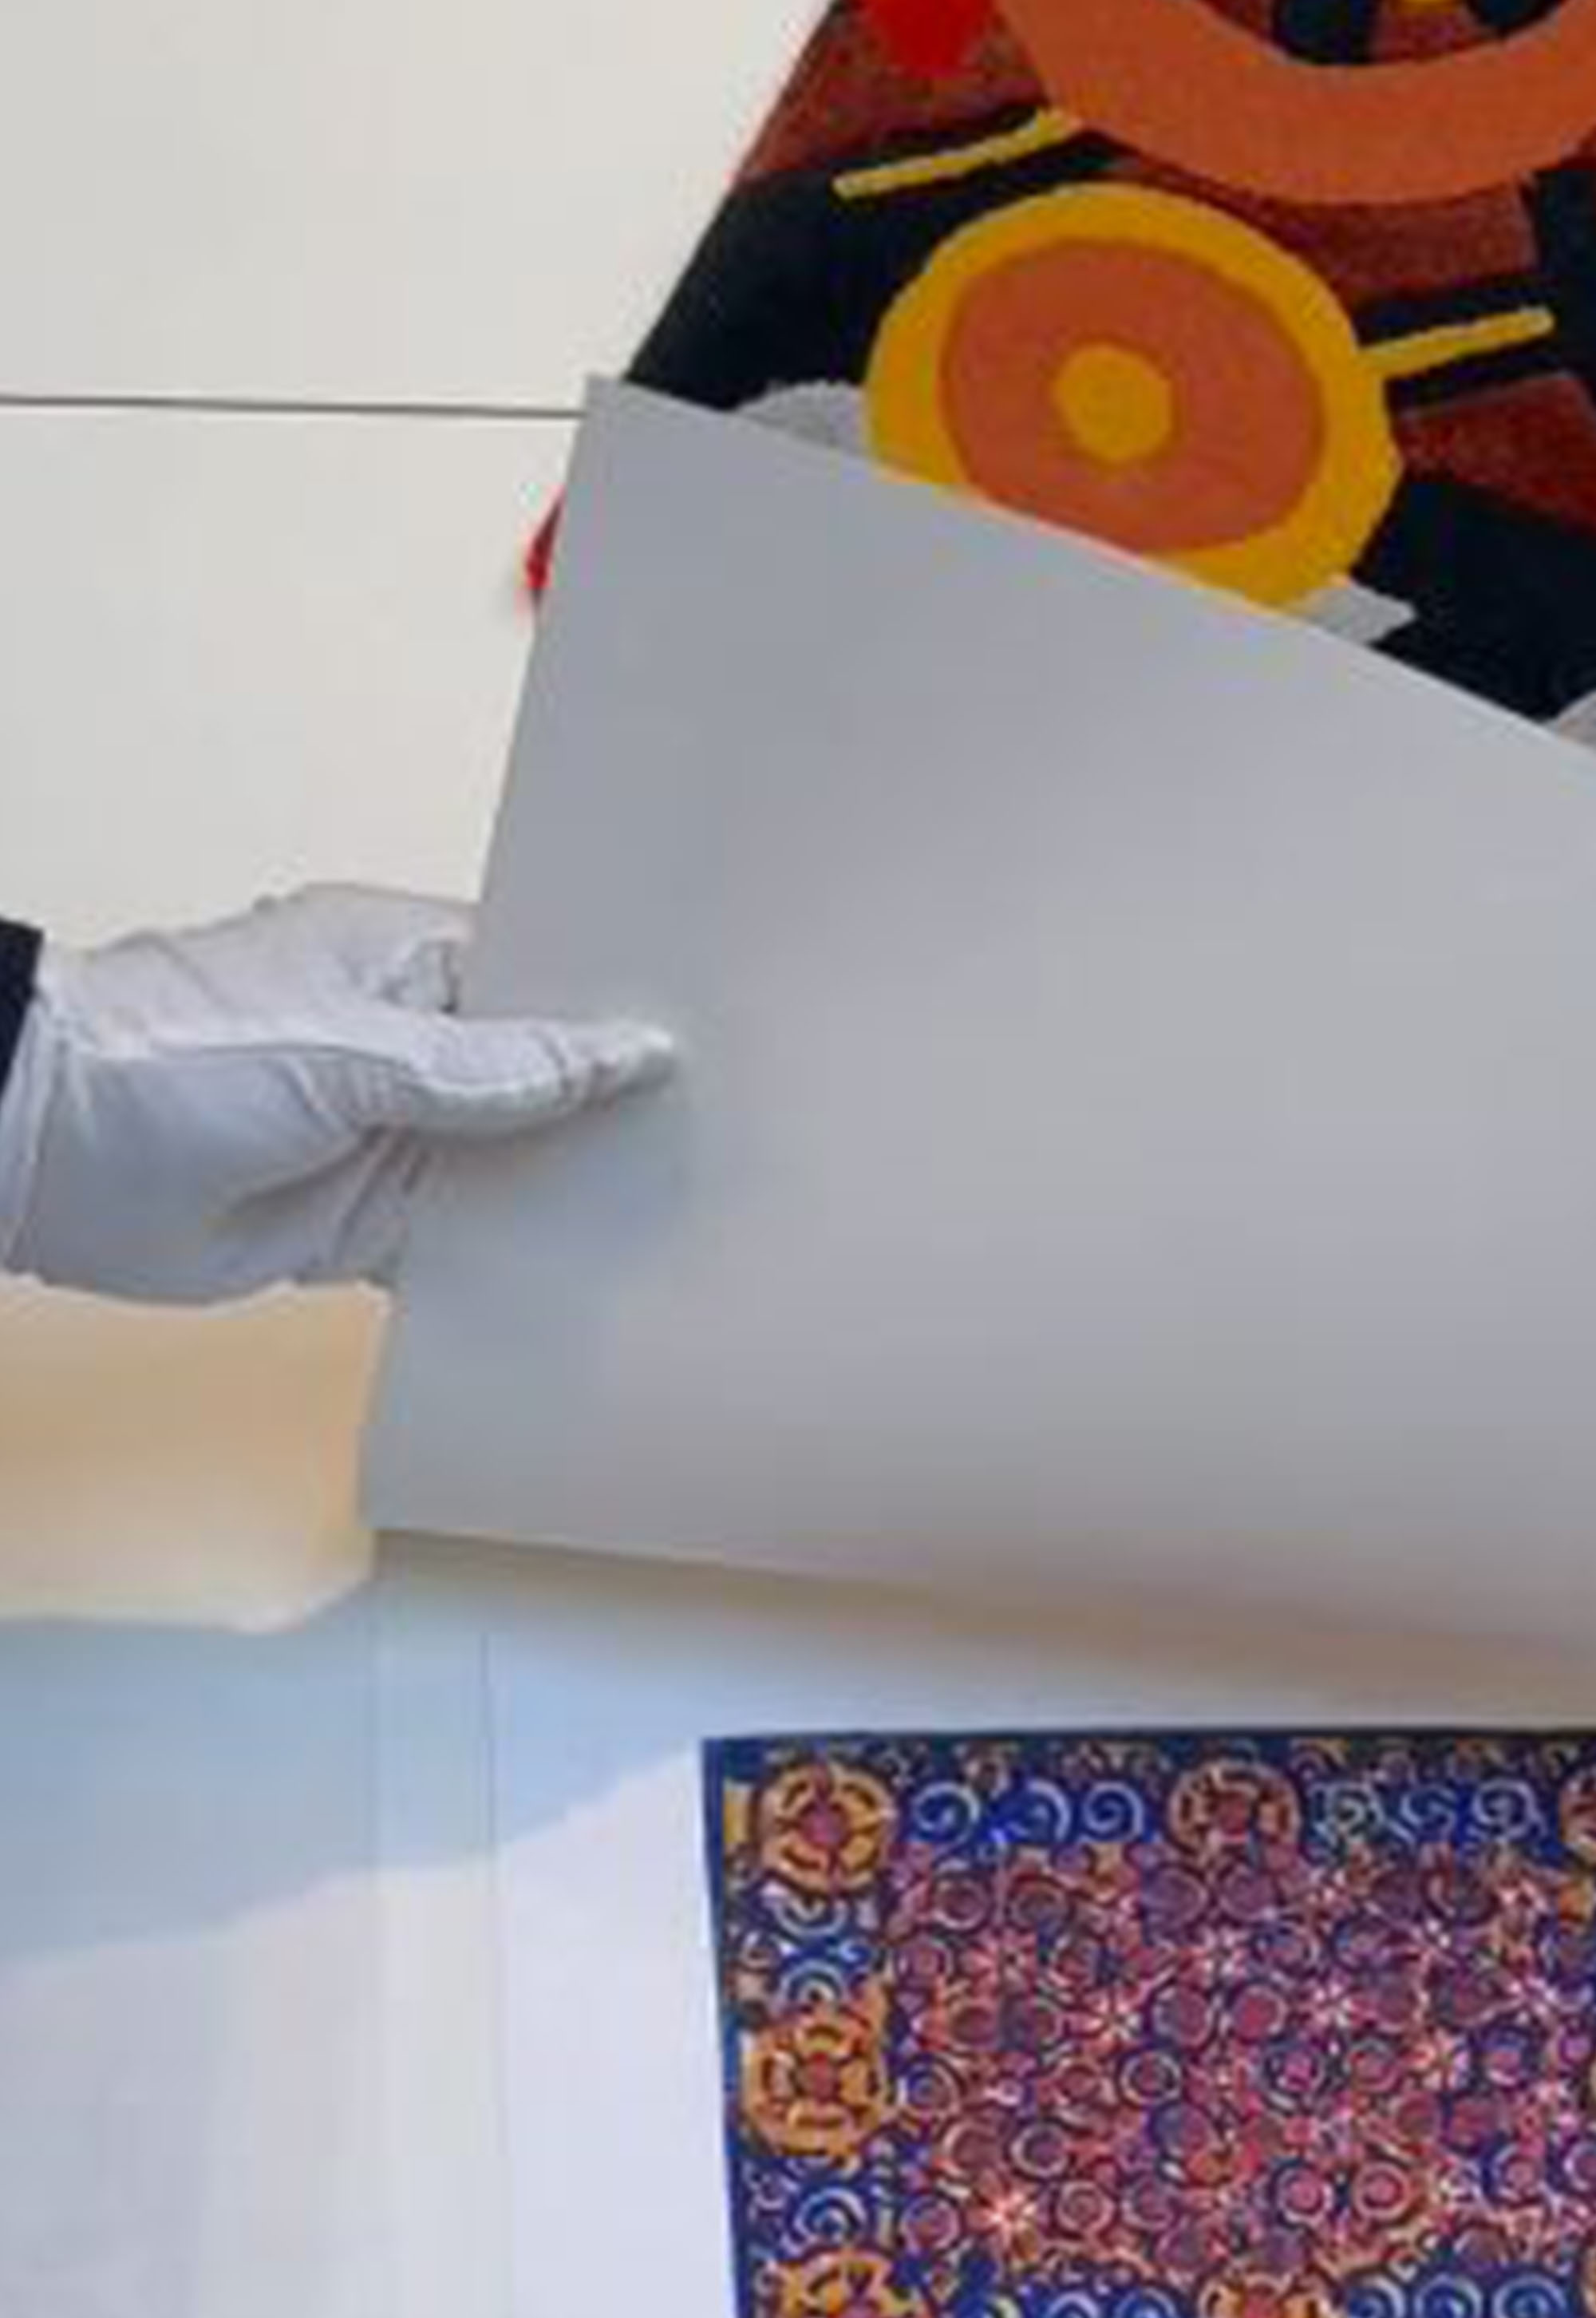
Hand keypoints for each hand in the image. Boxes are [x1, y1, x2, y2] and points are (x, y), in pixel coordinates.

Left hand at [0, 885, 668, 1305]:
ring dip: (577, 1197)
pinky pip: (469, 1250)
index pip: (541, 976)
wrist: (55, 1162)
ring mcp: (392, 1138)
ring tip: (693, 1216)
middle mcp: (407, 1047)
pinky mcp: (369, 1225)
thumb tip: (628, 1052)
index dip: (620, 1007)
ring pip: (516, 1170)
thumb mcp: (356, 1052)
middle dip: (616, 1111)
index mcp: (402, 962)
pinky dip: (520, 1270)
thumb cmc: (174, 1060)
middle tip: (733, 1137)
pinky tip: (599, 1281)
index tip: (716, 1038)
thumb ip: (497, 1068)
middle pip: (542, 1080)